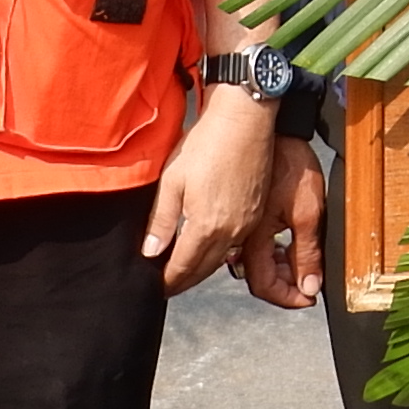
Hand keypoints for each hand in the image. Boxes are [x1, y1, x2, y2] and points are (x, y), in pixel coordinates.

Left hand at [144, 88, 280, 296]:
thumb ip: (161, 221)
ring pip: (222, 258)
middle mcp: (231, 231)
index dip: (168, 281)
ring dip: (202, 268)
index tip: (156, 288)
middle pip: (204, 269)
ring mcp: (248, 222)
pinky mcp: (257, 211)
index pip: (184, 267)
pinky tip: (209, 245)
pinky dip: (219, 252)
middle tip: (168, 285)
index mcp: (207, 226)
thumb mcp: (172, 181)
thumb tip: (151, 252)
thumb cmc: (207, 143)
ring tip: (185, 269)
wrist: (245, 120)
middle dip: (184, 280)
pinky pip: (236, 243)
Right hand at [239, 134, 326, 311]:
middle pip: (256, 277)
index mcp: (251, 239)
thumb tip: (309, 286)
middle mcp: (238, 235)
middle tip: (306, 282)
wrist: (271, 129)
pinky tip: (282, 244)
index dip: (287, 298)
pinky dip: (269, 251)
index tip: (307, 298)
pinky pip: (250, 244)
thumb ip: (306, 253)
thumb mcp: (307, 211)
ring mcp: (236, 223)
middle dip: (283, 285)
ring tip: (298, 263)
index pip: (263, 286)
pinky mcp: (238, 212)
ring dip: (277, 268)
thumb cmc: (289, 163)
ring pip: (252, 262)